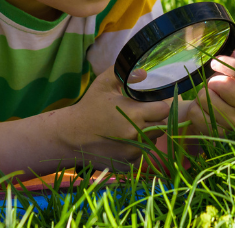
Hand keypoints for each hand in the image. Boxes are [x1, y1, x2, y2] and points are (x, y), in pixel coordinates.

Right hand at [57, 67, 171, 165]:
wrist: (70, 136)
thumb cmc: (89, 106)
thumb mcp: (104, 83)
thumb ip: (126, 73)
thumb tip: (145, 72)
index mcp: (134, 114)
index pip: (164, 110)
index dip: (161, 104)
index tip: (152, 102)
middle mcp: (136, 135)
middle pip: (162, 126)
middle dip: (155, 118)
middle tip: (142, 112)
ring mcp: (133, 152)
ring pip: (153, 140)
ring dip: (147, 132)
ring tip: (130, 125)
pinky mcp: (128, 163)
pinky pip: (142, 152)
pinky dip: (137, 145)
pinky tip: (122, 138)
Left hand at [183, 19, 234, 135]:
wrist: (208, 115)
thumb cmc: (223, 87)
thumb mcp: (231, 66)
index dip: (228, 64)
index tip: (215, 61)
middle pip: (224, 86)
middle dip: (212, 82)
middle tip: (212, 84)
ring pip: (208, 100)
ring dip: (201, 96)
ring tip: (207, 99)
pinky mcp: (218, 135)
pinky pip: (198, 115)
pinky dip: (194, 111)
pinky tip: (201, 112)